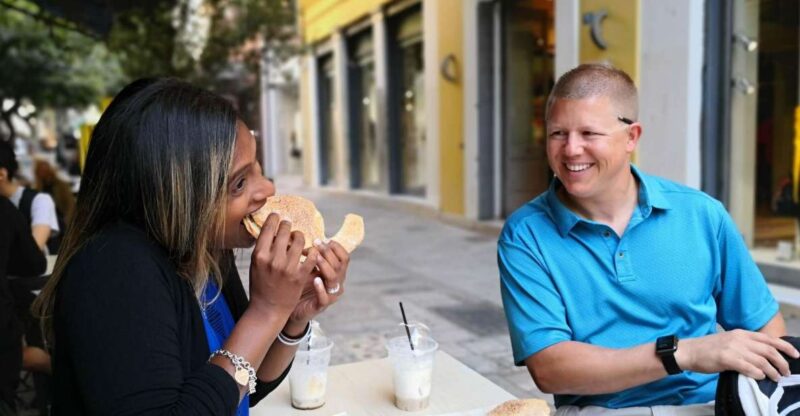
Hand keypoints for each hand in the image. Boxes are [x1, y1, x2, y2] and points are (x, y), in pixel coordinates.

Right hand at [248, 213, 318, 318]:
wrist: (267, 309)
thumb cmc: (260, 286)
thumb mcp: (256, 265)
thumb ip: (262, 249)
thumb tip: (270, 230)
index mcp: (259, 256)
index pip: (268, 229)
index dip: (274, 219)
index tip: (277, 216)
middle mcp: (273, 260)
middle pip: (284, 231)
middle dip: (287, 225)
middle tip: (289, 224)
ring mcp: (287, 268)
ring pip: (300, 241)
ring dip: (300, 236)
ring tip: (299, 237)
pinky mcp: (300, 276)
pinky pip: (310, 256)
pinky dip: (311, 251)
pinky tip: (310, 250)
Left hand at [286, 240, 349, 324]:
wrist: (292, 309)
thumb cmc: (300, 286)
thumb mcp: (306, 268)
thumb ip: (309, 255)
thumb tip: (300, 236)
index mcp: (336, 272)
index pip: (344, 257)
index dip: (336, 247)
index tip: (323, 240)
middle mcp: (336, 283)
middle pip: (340, 264)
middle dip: (328, 252)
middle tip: (316, 244)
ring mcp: (330, 295)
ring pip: (334, 278)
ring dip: (325, 265)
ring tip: (315, 257)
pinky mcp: (321, 305)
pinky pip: (325, 297)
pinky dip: (321, 288)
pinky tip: (315, 280)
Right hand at [676, 329, 799, 380]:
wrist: (689, 351)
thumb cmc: (708, 349)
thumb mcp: (729, 341)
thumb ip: (745, 345)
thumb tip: (763, 356)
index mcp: (741, 333)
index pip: (769, 339)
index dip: (785, 346)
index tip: (795, 354)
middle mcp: (739, 339)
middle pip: (769, 350)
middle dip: (782, 362)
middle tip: (786, 372)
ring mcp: (733, 348)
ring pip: (761, 360)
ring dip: (772, 371)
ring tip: (775, 378)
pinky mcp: (726, 359)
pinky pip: (748, 367)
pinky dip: (757, 374)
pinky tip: (760, 377)